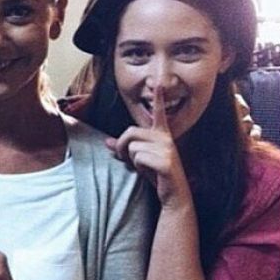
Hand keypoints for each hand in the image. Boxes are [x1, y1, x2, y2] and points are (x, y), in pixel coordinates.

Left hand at [106, 86, 191, 207]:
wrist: (173, 195)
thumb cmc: (156, 175)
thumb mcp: (138, 160)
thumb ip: (123, 149)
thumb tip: (106, 142)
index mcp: (162, 135)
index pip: (158, 114)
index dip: (158, 99)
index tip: (158, 84)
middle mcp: (166, 139)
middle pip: (130, 132)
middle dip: (122, 146)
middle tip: (126, 158)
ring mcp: (167, 149)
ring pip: (132, 147)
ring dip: (132, 160)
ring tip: (144, 167)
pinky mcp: (165, 162)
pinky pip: (138, 158)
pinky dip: (138, 167)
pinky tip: (150, 172)